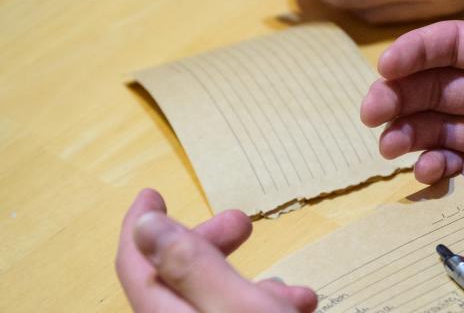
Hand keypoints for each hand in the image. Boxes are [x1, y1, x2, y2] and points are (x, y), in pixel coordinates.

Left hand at [115, 189, 316, 311]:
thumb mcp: (237, 304)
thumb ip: (193, 267)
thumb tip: (146, 225)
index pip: (136, 265)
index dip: (141, 224)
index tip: (152, 193)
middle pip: (177, 277)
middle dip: (211, 244)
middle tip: (241, 223)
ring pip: (213, 299)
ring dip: (247, 279)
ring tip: (287, 284)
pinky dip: (260, 304)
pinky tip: (296, 304)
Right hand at [361, 0, 463, 260]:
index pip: (453, 47)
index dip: (415, 53)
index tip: (385, 69)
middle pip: (435, 88)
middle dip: (399, 96)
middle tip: (372, 114)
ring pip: (437, 128)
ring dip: (407, 133)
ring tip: (388, 147)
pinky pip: (456, 167)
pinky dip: (434, 168)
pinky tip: (427, 173)